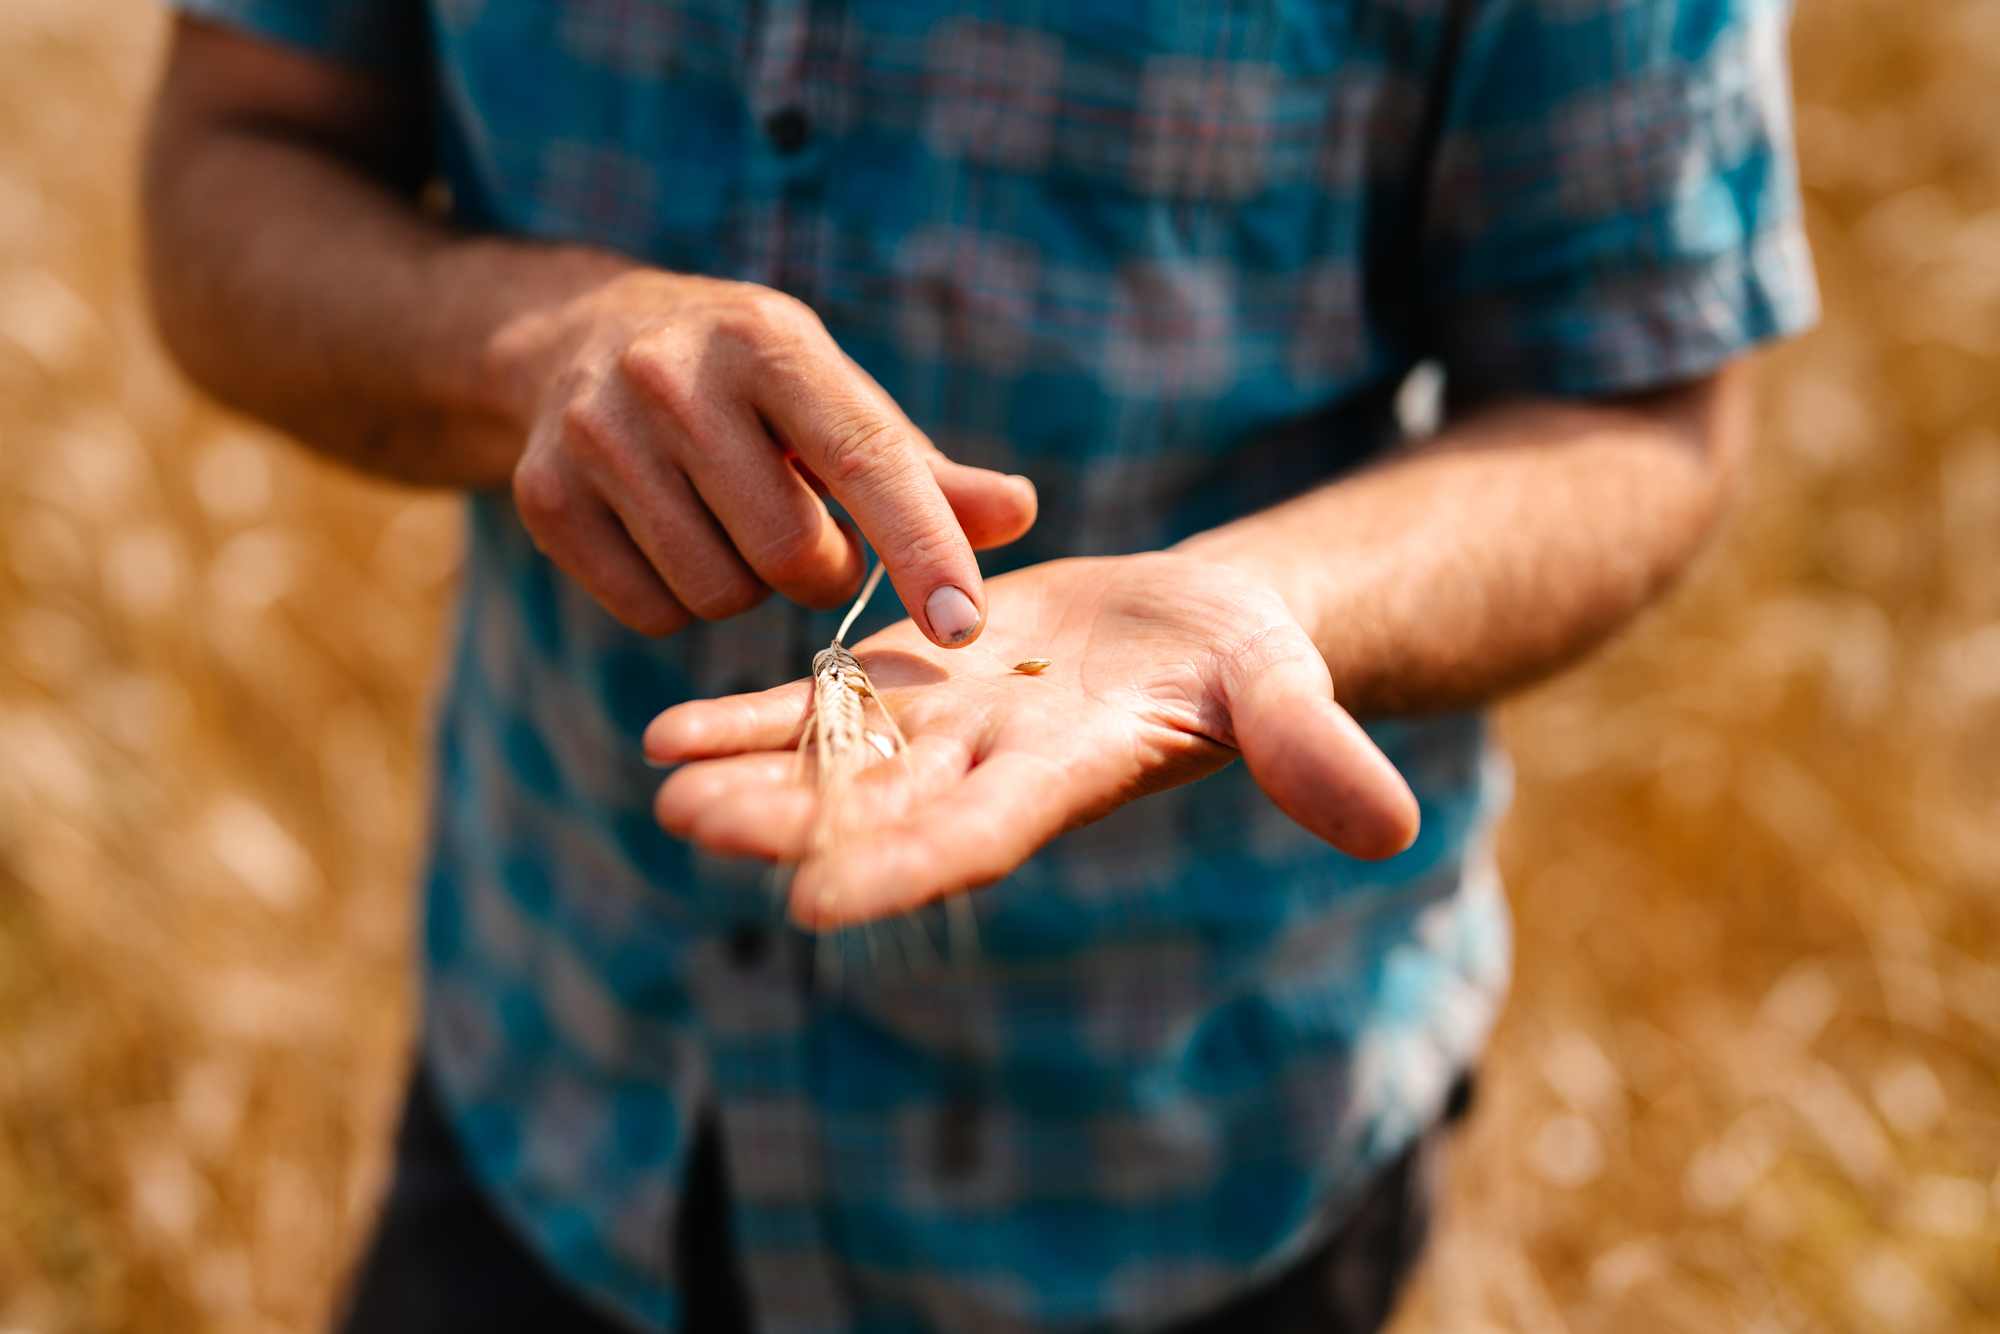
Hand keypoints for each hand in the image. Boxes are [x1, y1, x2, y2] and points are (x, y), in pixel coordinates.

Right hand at [495, 269, 1036, 643]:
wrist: (580, 337)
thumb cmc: (753, 389)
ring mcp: (596, 434)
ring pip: (717, 594)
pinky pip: (650, 612)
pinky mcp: (542, 493)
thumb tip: (1019, 514)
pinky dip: (678, 602)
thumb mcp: (837, 403)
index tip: (963, 623)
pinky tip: (671, 537)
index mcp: (769, 341)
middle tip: (803, 531)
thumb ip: (927, 474)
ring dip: (747, 587)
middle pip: (789, 556)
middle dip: (818, 572)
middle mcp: (672, 376)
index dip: (922, 546)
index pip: (864, 459)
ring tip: (730, 522)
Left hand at [644, 554, 1419, 928]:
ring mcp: (942, 729)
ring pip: (832, 760)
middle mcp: (986, 769)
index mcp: (1065, 778)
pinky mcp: (914, 683)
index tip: (813, 903)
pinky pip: (821, 705)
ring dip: (749, 770)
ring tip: (661, 777)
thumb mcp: (1278, 691)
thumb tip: (1390, 827)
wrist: (1194, 627)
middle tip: (687, 821)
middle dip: (787, 817)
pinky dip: (752, 714)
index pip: (977, 835)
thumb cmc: (1249, 659)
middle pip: (877, 804)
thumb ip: (1310, 755)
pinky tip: (671, 726)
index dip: (900, 866)